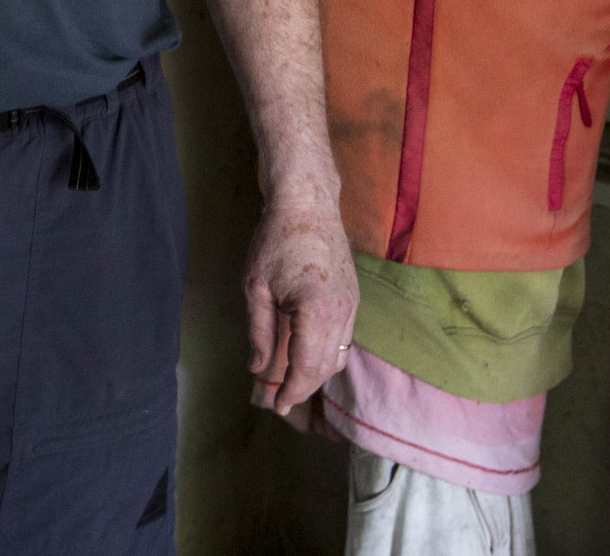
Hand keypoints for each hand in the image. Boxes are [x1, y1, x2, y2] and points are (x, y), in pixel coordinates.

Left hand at [243, 188, 358, 416]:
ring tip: (290, 383)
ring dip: (316, 374)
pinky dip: (327, 355)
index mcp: (316, 311)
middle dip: (303, 388)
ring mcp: (352, 306)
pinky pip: (344, 340)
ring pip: (339, 356)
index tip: (277, 406)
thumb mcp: (255, 286)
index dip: (292, 391)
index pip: (307, 366)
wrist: (309, 203)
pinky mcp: (353, 299)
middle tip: (280, 402)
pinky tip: (306, 356)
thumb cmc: (276, 239)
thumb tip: (257, 369)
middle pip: (325, 367)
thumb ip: (259, 331)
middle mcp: (342, 313)